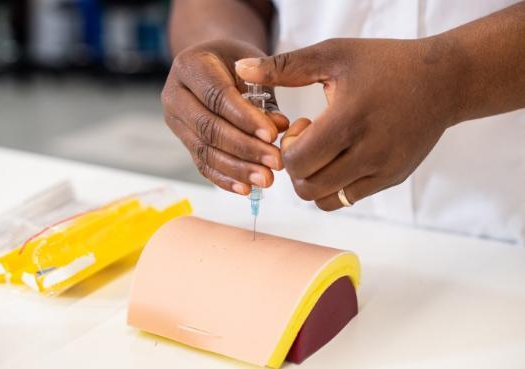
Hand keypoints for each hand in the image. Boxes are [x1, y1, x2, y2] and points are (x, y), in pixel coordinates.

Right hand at [162, 39, 288, 194]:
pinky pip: (202, 164)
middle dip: (244, 148)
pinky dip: (225, 178)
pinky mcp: (184, 141)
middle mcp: (175, 94)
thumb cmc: (239, 62)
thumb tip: (279, 127)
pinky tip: (246, 188)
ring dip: (237, 168)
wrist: (215, 65)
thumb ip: (265, 94)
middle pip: (208, 128)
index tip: (272, 134)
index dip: (244, 118)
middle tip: (275, 162)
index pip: (217, 96)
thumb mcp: (254, 65)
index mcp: (190, 65)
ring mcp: (177, 121)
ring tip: (266, 179)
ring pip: (204, 150)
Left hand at [236, 37, 460, 209]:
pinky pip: (347, 199)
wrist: (444, 81)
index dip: (287, 148)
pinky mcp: (392, 179)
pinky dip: (333, 186)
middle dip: (296, 167)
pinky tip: (341, 158)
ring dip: (312, 180)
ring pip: (325, 200)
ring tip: (325, 151)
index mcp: (349, 120)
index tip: (300, 126)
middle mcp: (368, 152)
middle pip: (306, 187)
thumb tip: (240, 70)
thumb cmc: (384, 63)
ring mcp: (382, 170)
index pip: (297, 162)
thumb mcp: (333, 55)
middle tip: (309, 141)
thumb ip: (285, 66)